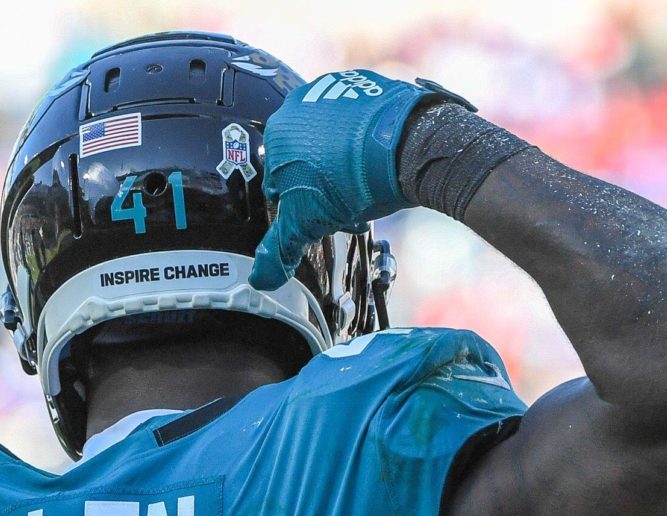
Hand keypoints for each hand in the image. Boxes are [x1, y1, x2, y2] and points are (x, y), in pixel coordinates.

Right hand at [248, 70, 442, 289]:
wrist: (407, 147)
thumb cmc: (353, 181)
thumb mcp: (309, 223)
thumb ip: (280, 249)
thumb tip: (259, 279)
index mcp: (277, 134)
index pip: (278, 180)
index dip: (299, 203)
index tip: (320, 215)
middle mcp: (299, 104)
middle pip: (303, 155)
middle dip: (320, 181)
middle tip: (344, 203)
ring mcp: (333, 90)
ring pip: (328, 137)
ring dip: (340, 159)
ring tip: (364, 183)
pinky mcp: (365, 86)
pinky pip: (356, 118)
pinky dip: (363, 137)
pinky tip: (377, 158)